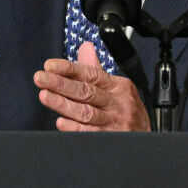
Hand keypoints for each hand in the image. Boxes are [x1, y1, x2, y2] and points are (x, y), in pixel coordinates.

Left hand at [34, 42, 149, 131]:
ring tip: (45, 96)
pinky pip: (90, 134)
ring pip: (86, 112)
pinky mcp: (111, 139)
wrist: (147, 139)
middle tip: (41, 78)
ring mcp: (114, 122)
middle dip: (61, 84)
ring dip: (63, 104)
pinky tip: (62, 123)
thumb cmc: (128, 111)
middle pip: (86, 91)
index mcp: (116, 86)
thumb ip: (97, 70)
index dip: (69, 69)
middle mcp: (116, 103)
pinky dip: (74, 128)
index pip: (91, 73)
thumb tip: (85, 48)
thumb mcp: (118, 88)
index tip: (50, 65)